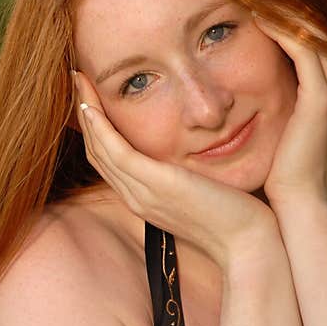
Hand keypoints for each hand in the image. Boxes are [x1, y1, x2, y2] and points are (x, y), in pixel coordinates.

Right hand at [73, 70, 278, 270]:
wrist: (248, 244)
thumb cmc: (236, 218)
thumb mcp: (204, 192)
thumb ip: (189, 174)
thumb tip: (191, 152)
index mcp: (144, 197)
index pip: (108, 159)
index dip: (95, 127)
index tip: (92, 97)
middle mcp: (135, 196)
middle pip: (96, 152)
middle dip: (85, 114)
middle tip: (78, 81)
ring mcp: (142, 193)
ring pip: (99, 150)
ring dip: (86, 113)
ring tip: (79, 82)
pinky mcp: (156, 185)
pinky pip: (117, 152)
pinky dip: (101, 128)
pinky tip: (94, 107)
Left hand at [251, 12, 326, 209]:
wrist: (299, 204)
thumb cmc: (282, 170)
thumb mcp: (280, 127)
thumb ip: (273, 103)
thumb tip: (240, 90)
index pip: (315, 35)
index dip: (288, 14)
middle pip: (316, 25)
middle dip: (285, 2)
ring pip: (312, 32)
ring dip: (282, 8)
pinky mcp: (322, 100)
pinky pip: (304, 50)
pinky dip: (282, 29)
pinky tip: (257, 14)